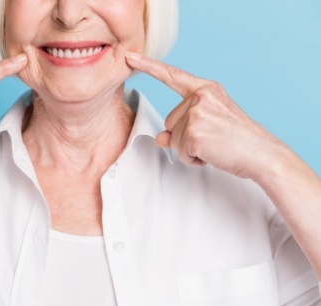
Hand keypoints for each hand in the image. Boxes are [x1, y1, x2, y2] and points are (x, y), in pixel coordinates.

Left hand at [126, 52, 283, 178]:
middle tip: (213, 139)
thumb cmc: (237, 139)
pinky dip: (194, 160)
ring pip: (173, 139)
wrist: (262, 154)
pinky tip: (212, 155)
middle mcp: (200, 96)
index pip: (172, 76)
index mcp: (206, 89)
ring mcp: (196, 113)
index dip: (149, 66)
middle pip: (170, 122)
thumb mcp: (208, 125)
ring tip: (214, 146)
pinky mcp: (193, 133)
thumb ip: (181, 126)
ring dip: (189, 149)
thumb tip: (159, 138)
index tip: (130, 58)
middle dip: (185, 137)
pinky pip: (181, 153)